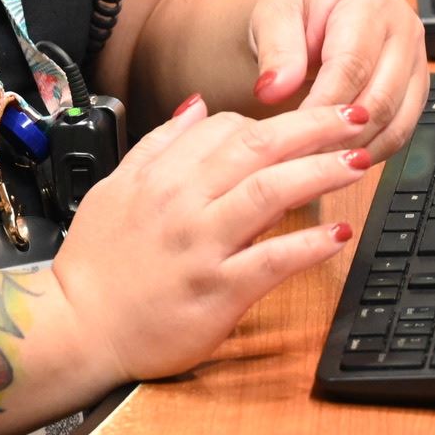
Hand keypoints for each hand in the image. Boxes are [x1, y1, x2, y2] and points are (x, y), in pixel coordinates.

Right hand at [50, 97, 368, 383]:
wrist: (77, 328)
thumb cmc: (94, 264)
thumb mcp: (114, 187)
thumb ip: (157, 144)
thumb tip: (195, 106)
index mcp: (160, 176)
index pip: (226, 127)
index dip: (271, 121)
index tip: (304, 123)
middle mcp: (184, 203)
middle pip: (259, 148)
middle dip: (314, 127)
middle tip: (355, 116)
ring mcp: (203, 246)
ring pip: (271, 193)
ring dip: (321, 171)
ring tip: (357, 161)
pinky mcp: (218, 292)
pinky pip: (273, 260)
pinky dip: (309, 244)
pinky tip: (338, 232)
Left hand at [246, 0, 428, 163]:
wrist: (318, 2)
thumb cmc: (298, 6)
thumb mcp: (274, 15)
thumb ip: (275, 51)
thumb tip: (272, 90)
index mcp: (370, 2)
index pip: (351, 66)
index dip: (322, 106)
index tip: (293, 132)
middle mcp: (404, 29)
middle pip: (380, 98)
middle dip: (340, 134)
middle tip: (302, 157)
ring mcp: (415, 60)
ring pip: (397, 121)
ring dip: (358, 148)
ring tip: (317, 163)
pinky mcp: (416, 87)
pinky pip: (401, 129)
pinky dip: (371, 148)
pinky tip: (339, 158)